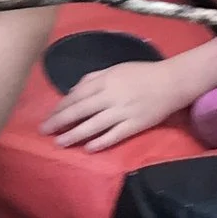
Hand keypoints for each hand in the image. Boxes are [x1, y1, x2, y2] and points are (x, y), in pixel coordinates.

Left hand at [39, 55, 193, 151]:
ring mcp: (123, 111)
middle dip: (60, 121)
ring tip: (60, 143)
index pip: (77, 95)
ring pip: (94, 125)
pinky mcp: (135, 124)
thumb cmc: (142, 73)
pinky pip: (115, 135)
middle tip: (45, 131)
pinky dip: (101, 142)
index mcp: (105, 80)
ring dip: (75, 134)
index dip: (61, 107)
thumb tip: (74, 91)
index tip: (49, 116)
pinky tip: (88, 148)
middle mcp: (111, 96)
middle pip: (81, 110)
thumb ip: (94, 78)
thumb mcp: (115, 69)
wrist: (171, 82)